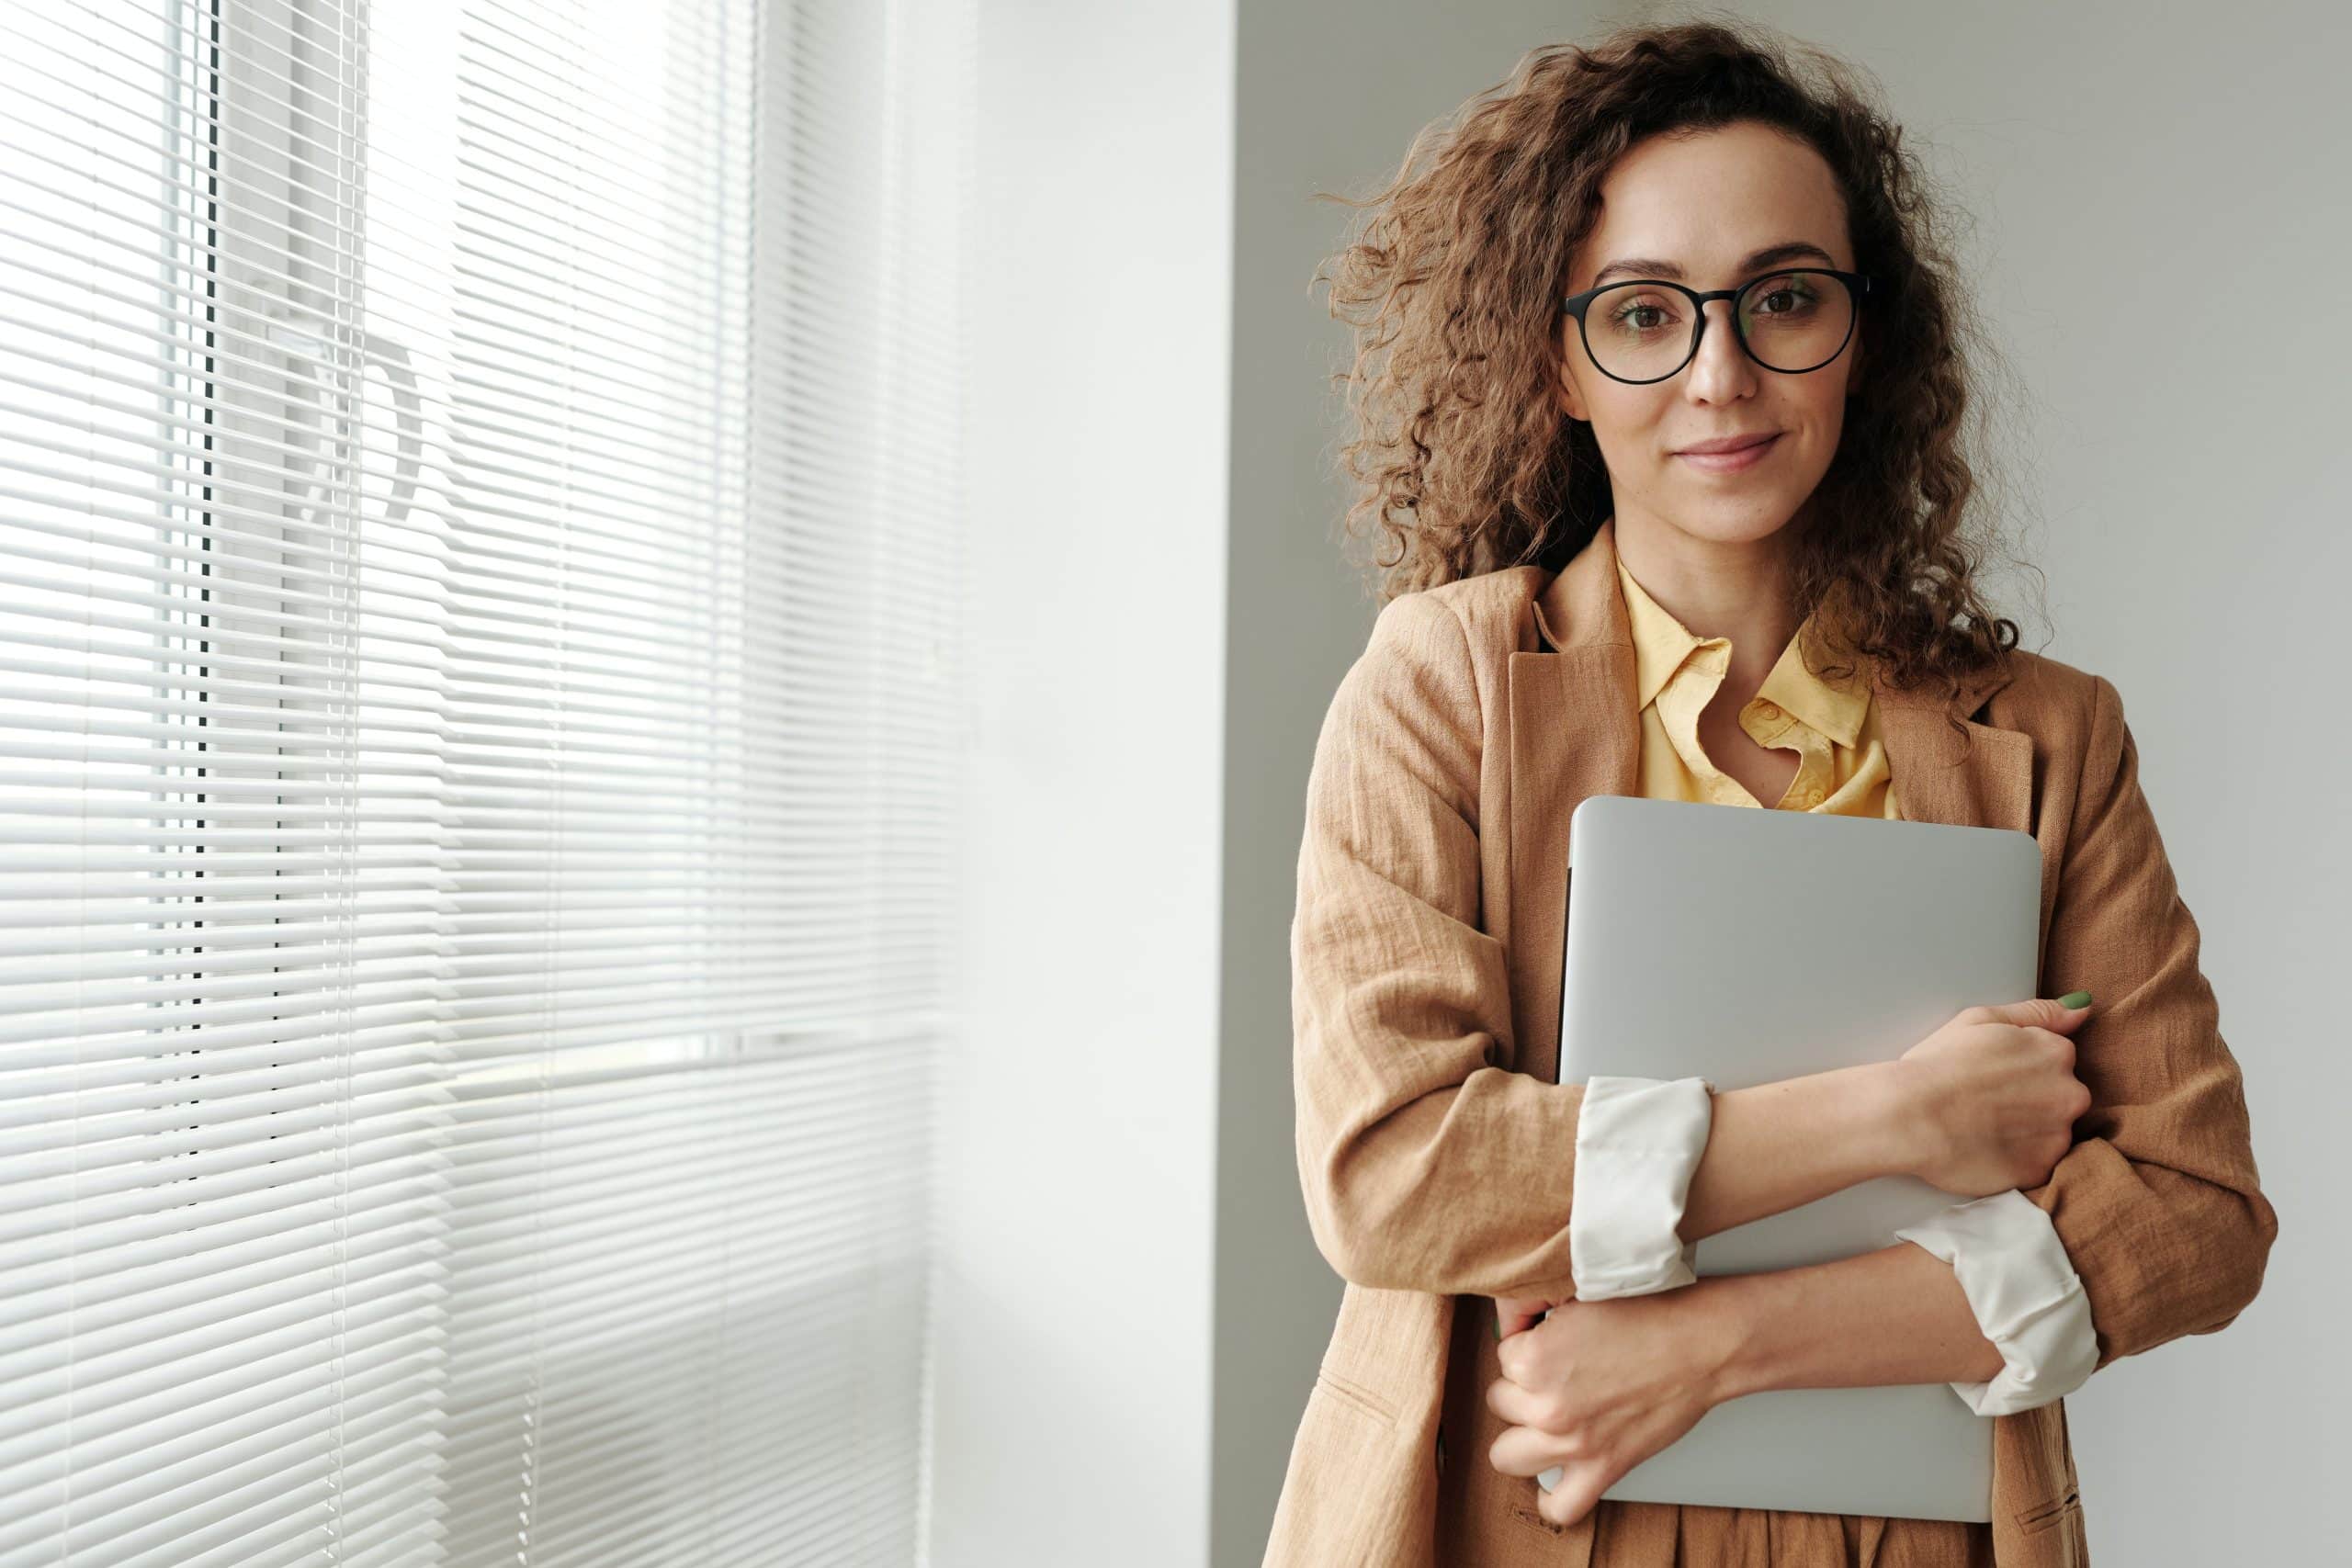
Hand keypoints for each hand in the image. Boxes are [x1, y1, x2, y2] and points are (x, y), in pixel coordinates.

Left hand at [1485, 1286, 1730, 1528]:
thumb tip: (1511, 1322)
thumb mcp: (1575, 1297)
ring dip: (1523, 1436)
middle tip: (1555, 1376)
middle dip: (1521, 1389)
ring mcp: (1573, 1443)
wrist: (1700, 1344)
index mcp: (1533, 1358)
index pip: (1503, 1356)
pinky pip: (1560, 1506)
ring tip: (1545, 1419)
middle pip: (1500, 1402)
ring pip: (1506, 1455)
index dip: (1528, 1345)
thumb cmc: (1647, 1314)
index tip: (1552, 1341)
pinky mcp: (1604, 1468)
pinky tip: (1554, 1477)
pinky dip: (1552, 1499)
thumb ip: (1534, 1310)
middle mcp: (1547, 1405)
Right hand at [1892, 997, 2095, 1196]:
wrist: (1910, 1115)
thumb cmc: (1938, 1064)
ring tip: (1982, 1127)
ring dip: (2026, 1133)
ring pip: (2051, 1134)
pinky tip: (1984, 1148)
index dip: (2022, 1069)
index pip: (2057, 1061)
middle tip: (1986, 1103)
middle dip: (2033, 1102)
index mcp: (2056, 1053)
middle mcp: (2069, 1094)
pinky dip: (2014, 1159)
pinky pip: (2035, 1165)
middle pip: (2061, 1098)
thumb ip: (2038, 1012)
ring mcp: (2057, 1136)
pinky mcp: (2039, 1170)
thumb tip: (2081, 1009)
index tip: (1994, 1075)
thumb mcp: (1981, 1019)